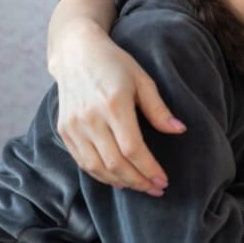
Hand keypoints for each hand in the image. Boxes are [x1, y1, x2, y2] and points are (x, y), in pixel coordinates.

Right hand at [55, 23, 184, 195]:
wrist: (76, 53)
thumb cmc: (115, 64)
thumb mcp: (143, 80)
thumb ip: (158, 109)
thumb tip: (179, 130)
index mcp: (114, 104)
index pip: (133, 149)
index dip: (149, 169)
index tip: (164, 180)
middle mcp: (90, 118)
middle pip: (115, 163)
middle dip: (138, 181)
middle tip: (156, 189)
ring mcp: (74, 126)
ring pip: (97, 167)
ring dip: (120, 182)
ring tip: (140, 186)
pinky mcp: (64, 131)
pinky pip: (82, 162)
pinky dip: (100, 175)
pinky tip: (118, 179)